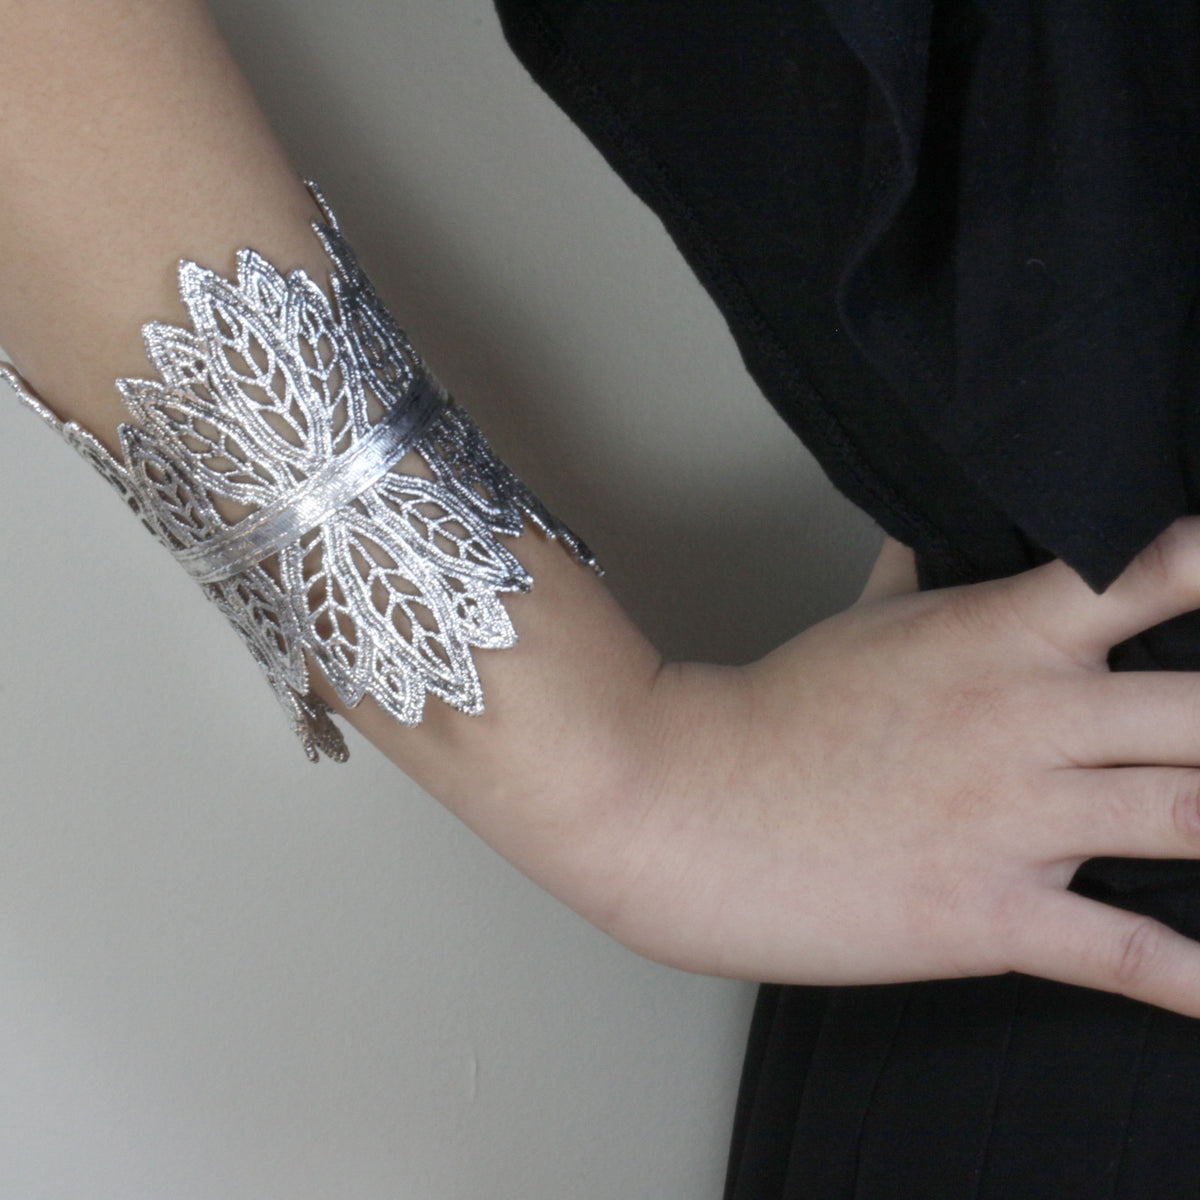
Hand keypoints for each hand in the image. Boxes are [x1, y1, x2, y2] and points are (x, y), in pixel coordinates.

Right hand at [600, 517, 1199, 1016]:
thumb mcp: (863, 624)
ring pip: (1189, 817)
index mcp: (1000, 637)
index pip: (1147, 575)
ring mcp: (1012, 820)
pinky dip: (1194, 979)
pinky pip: (1123, 953)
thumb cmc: (776, 713)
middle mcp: (1026, 719)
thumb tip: (942, 530)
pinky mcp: (988, 915)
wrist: (688, 803)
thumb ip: (924, 571)